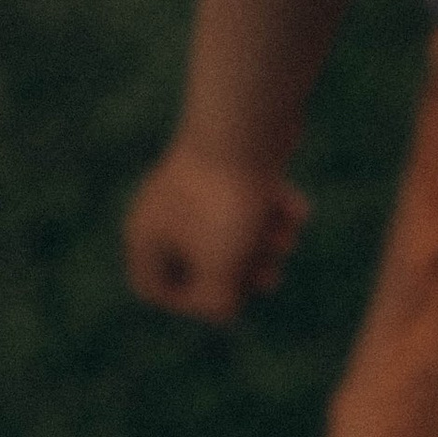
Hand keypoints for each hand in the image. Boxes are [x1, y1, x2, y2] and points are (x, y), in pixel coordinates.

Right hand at [123, 139, 309, 322]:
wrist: (247, 126)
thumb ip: (217, 302)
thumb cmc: (227, 204)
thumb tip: (223, 311)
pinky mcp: (234, 168)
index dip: (190, 304)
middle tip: (268, 275)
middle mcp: (166, 212)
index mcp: (147, 237)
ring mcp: (201, 188)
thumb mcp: (221, 269)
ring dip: (268, 243)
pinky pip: (255, 205)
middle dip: (244, 274)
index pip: (154, 288)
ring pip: (238, 236)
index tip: (223, 301)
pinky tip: (290, 206)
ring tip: (282, 235)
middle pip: (205, 266)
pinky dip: (276, 211)